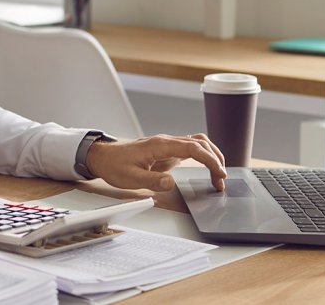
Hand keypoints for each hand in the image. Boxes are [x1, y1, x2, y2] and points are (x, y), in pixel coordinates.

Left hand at [86, 133, 226, 192]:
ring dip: (211, 156)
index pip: (192, 147)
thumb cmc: (114, 165)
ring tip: (218, 175)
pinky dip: (203, 156)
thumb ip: (151, 181)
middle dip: (215, 160)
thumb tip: (171, 183)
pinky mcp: (167, 150)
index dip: (209, 159)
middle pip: (199, 144)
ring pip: (197, 143)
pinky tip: (208, 167)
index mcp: (159, 145)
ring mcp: (167, 145)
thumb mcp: (130, 178)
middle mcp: (166, 141)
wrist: (103, 156)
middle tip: (221, 181)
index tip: (219, 173)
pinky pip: (190, 148)